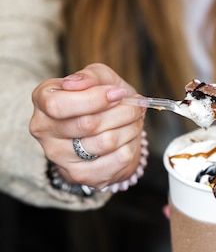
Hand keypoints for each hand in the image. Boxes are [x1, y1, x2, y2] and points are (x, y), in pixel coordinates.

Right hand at [30, 63, 145, 188]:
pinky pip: (117, 160)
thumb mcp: (98, 78)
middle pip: (87, 125)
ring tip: (134, 120)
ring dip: (130, 128)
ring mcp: (59, 156)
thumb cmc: (100, 99)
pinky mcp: (80, 175)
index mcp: (43, 100)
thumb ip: (90, 76)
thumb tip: (77, 83)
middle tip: (136, 106)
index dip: (94, 99)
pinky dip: (131, 146)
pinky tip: (128, 138)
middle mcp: (43, 130)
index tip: (118, 93)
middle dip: (122, 112)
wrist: (106, 128)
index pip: (58, 105)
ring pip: (105, 142)